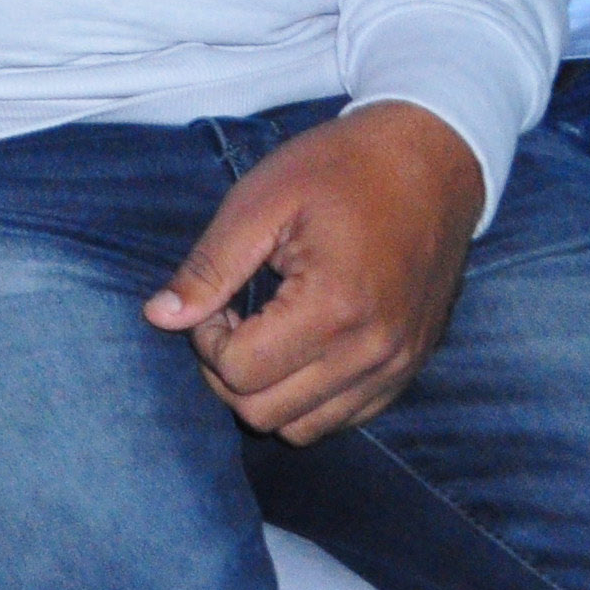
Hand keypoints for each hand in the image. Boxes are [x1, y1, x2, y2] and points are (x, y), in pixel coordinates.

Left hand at [144, 102, 480, 443]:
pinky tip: (300, 342)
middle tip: (231, 316)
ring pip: (305, 427)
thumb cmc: (338, 170)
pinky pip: (345, 416)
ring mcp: (397, 366)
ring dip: (267, 390)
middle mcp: (373, 352)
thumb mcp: (259, 202)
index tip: (215, 300)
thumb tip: (159, 317)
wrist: (430, 162)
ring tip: (264, 331)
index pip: (240, 372)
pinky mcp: (409, 368)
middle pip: (266, 413)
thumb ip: (208, 268)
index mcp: (334, 308)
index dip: (206, 339)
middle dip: (229, 371)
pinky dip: (308, 395)